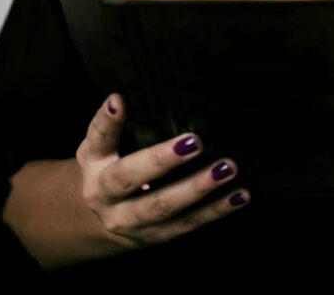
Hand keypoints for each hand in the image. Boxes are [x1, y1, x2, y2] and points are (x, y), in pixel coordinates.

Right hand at [75, 93, 250, 249]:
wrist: (102, 222)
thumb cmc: (106, 169)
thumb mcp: (99, 147)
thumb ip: (108, 125)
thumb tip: (118, 98)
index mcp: (94, 166)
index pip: (98, 140)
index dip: (107, 122)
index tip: (119, 100)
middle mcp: (107, 197)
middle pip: (130, 179)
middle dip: (162, 161)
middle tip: (194, 142)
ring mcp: (132, 221)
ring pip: (164, 206)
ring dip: (198, 188)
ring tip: (226, 168)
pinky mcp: (157, 236)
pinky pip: (188, 224)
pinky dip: (216, 210)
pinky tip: (239, 195)